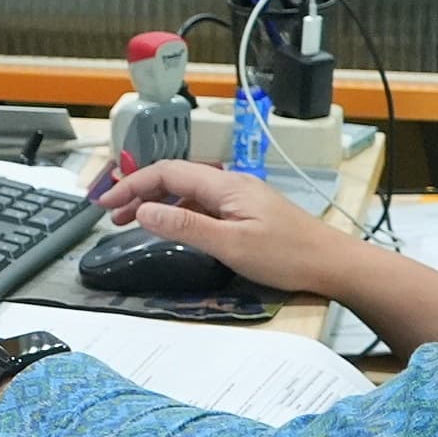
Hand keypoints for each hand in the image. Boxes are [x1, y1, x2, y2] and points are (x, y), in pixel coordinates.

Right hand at [100, 160, 358, 295]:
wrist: (333, 263)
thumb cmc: (286, 256)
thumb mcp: (230, 245)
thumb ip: (185, 227)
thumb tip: (144, 211)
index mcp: (224, 185)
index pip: (167, 173)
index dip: (131, 185)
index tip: (105, 204)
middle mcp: (230, 184)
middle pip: (175, 178)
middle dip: (138, 191)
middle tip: (111, 214)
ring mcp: (240, 197)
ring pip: (187, 191)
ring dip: (156, 203)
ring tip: (132, 221)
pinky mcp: (247, 211)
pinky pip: (202, 204)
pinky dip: (177, 212)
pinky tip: (171, 228)